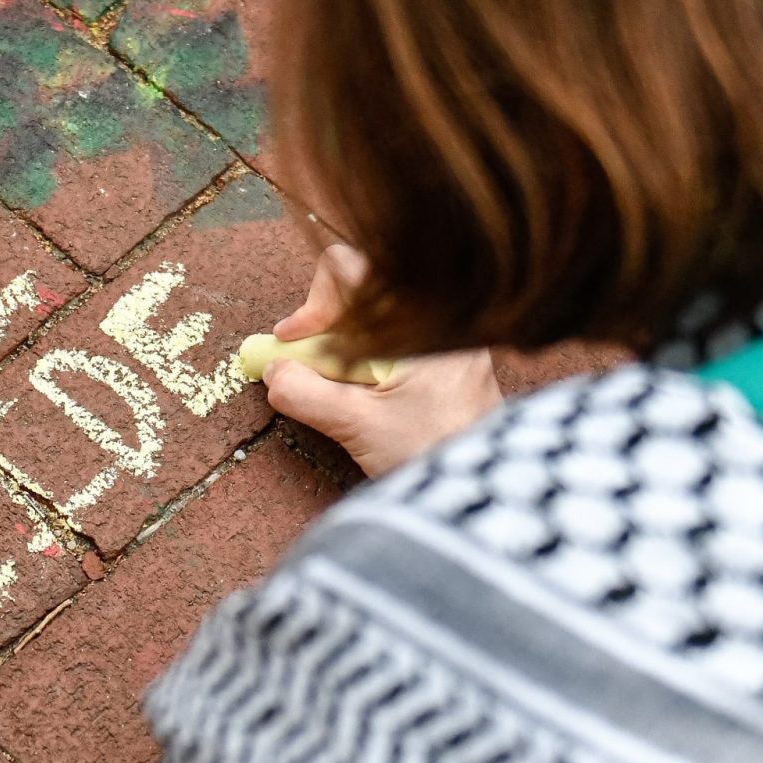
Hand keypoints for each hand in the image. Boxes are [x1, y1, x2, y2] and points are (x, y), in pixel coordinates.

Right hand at [263, 245, 501, 478]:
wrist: (489, 492)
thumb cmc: (435, 451)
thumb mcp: (359, 425)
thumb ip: (307, 393)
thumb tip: (274, 372)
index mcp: (420, 315)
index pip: (348, 270)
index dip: (310, 304)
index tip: (292, 343)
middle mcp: (440, 316)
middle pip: (361, 296)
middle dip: (327, 332)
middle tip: (308, 369)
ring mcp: (450, 339)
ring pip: (378, 323)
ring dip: (347, 353)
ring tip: (340, 393)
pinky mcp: (453, 363)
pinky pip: (399, 345)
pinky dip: (371, 364)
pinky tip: (368, 399)